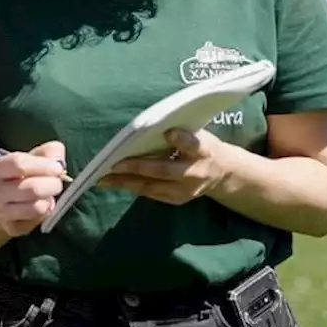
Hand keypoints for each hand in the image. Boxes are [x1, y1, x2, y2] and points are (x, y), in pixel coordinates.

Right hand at [0, 141, 69, 236]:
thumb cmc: (20, 176)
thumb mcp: (30, 158)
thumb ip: (47, 153)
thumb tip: (59, 161)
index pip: (19, 164)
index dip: (43, 165)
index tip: (58, 169)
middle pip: (33, 188)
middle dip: (53, 185)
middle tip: (57, 183)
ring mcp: (1, 212)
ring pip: (37, 207)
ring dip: (50, 200)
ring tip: (49, 196)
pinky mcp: (11, 228)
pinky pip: (37, 222)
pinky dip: (45, 213)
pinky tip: (42, 208)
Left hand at [98, 128, 231, 205]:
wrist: (222, 174)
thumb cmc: (203, 148)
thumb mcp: (199, 134)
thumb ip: (181, 132)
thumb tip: (153, 126)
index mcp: (203, 150)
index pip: (192, 144)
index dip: (181, 139)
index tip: (169, 132)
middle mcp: (194, 173)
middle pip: (164, 170)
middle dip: (136, 167)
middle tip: (113, 164)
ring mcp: (186, 190)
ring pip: (152, 186)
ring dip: (126, 182)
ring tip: (104, 179)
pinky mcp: (178, 200)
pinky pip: (151, 193)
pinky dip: (133, 187)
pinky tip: (116, 183)